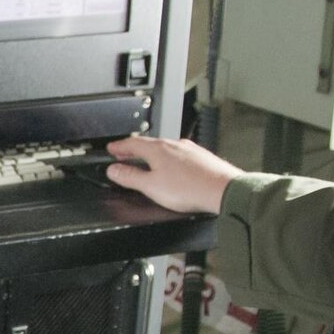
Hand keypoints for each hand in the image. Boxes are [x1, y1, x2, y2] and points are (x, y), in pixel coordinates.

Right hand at [102, 135, 241, 213]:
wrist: (222, 190)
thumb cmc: (190, 188)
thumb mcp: (151, 186)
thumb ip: (130, 177)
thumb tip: (114, 170)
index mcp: (158, 149)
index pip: (132, 143)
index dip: (119, 147)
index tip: (111, 148)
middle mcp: (174, 145)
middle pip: (148, 144)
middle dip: (134, 150)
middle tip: (123, 155)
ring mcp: (189, 150)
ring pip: (165, 149)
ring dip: (151, 155)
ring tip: (145, 163)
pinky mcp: (201, 158)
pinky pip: (179, 155)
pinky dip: (168, 160)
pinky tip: (171, 169)